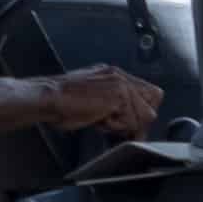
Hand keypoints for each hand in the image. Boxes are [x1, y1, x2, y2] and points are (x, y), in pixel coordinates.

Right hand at [43, 66, 163, 138]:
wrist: (48, 97)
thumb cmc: (63, 102)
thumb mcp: (94, 98)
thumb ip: (114, 105)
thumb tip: (132, 124)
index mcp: (115, 75)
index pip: (149, 92)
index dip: (143, 110)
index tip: (132, 123)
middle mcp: (121, 76)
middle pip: (154, 101)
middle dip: (141, 119)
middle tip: (119, 126)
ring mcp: (121, 84)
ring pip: (145, 115)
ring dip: (126, 124)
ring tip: (103, 119)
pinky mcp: (119, 96)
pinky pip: (132, 121)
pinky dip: (117, 127)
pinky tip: (99, 119)